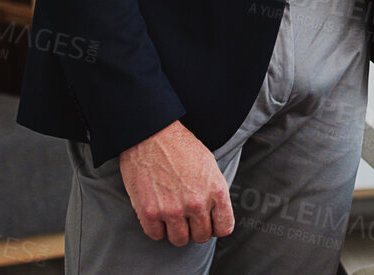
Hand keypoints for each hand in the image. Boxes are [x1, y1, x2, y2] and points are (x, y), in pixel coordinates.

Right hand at [118, 120, 234, 245]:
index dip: (216, 227)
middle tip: (186, 217)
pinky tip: (156, 213)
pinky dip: (156, 228)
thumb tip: (214, 214)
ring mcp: (172, 210)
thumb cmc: (180, 146)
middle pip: (201, 236)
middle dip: (195, 229)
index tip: (208, 222)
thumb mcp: (209, 166)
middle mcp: (196, 204)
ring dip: (175, 230)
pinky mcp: (149, 212)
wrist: (151, 134)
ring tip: (171, 215)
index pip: (224, 228)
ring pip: (179, 240)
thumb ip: (214, 192)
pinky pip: (156, 235)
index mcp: (216, 191)